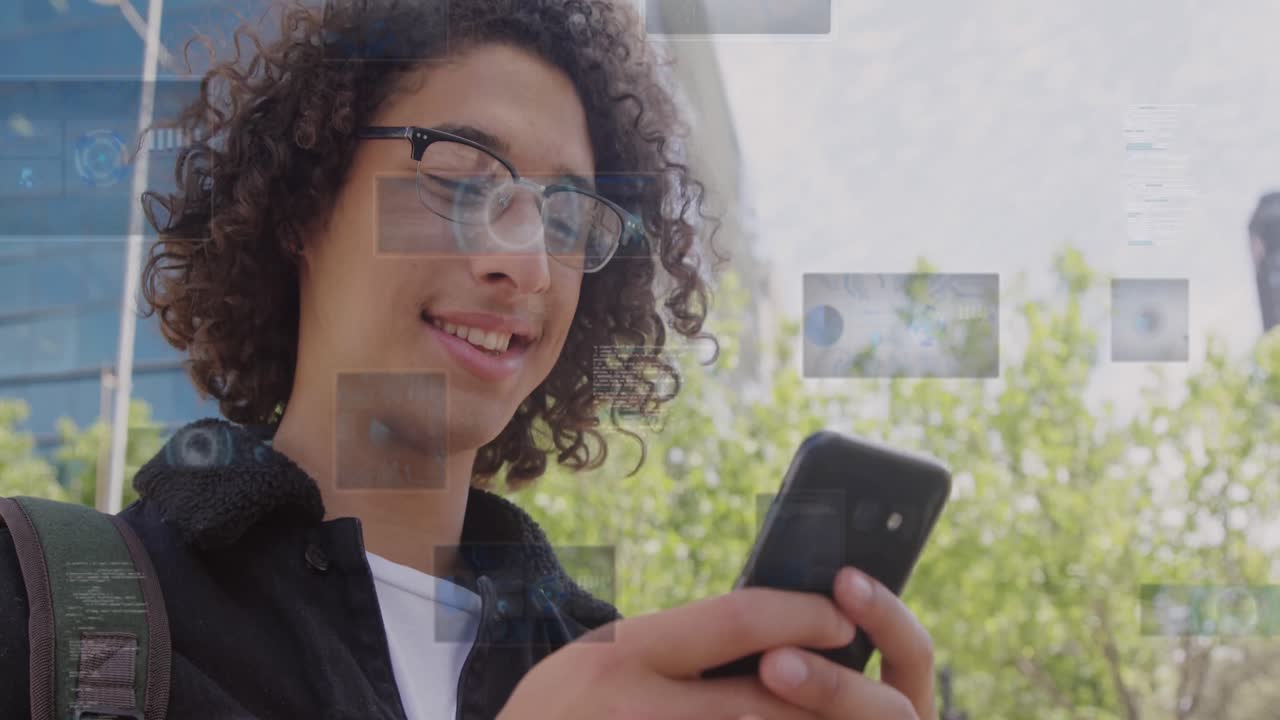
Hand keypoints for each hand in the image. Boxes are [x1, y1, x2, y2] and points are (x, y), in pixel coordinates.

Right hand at [496, 567, 936, 719]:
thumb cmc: (555, 717)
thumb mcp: (594, 660)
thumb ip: (666, 649)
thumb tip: (761, 635)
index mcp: (622, 652)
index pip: (734, 617)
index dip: (799, 614)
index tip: (836, 615)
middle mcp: (636, 706)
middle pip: (764, 699)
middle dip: (825, 692)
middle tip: (861, 683)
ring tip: (832, 716)